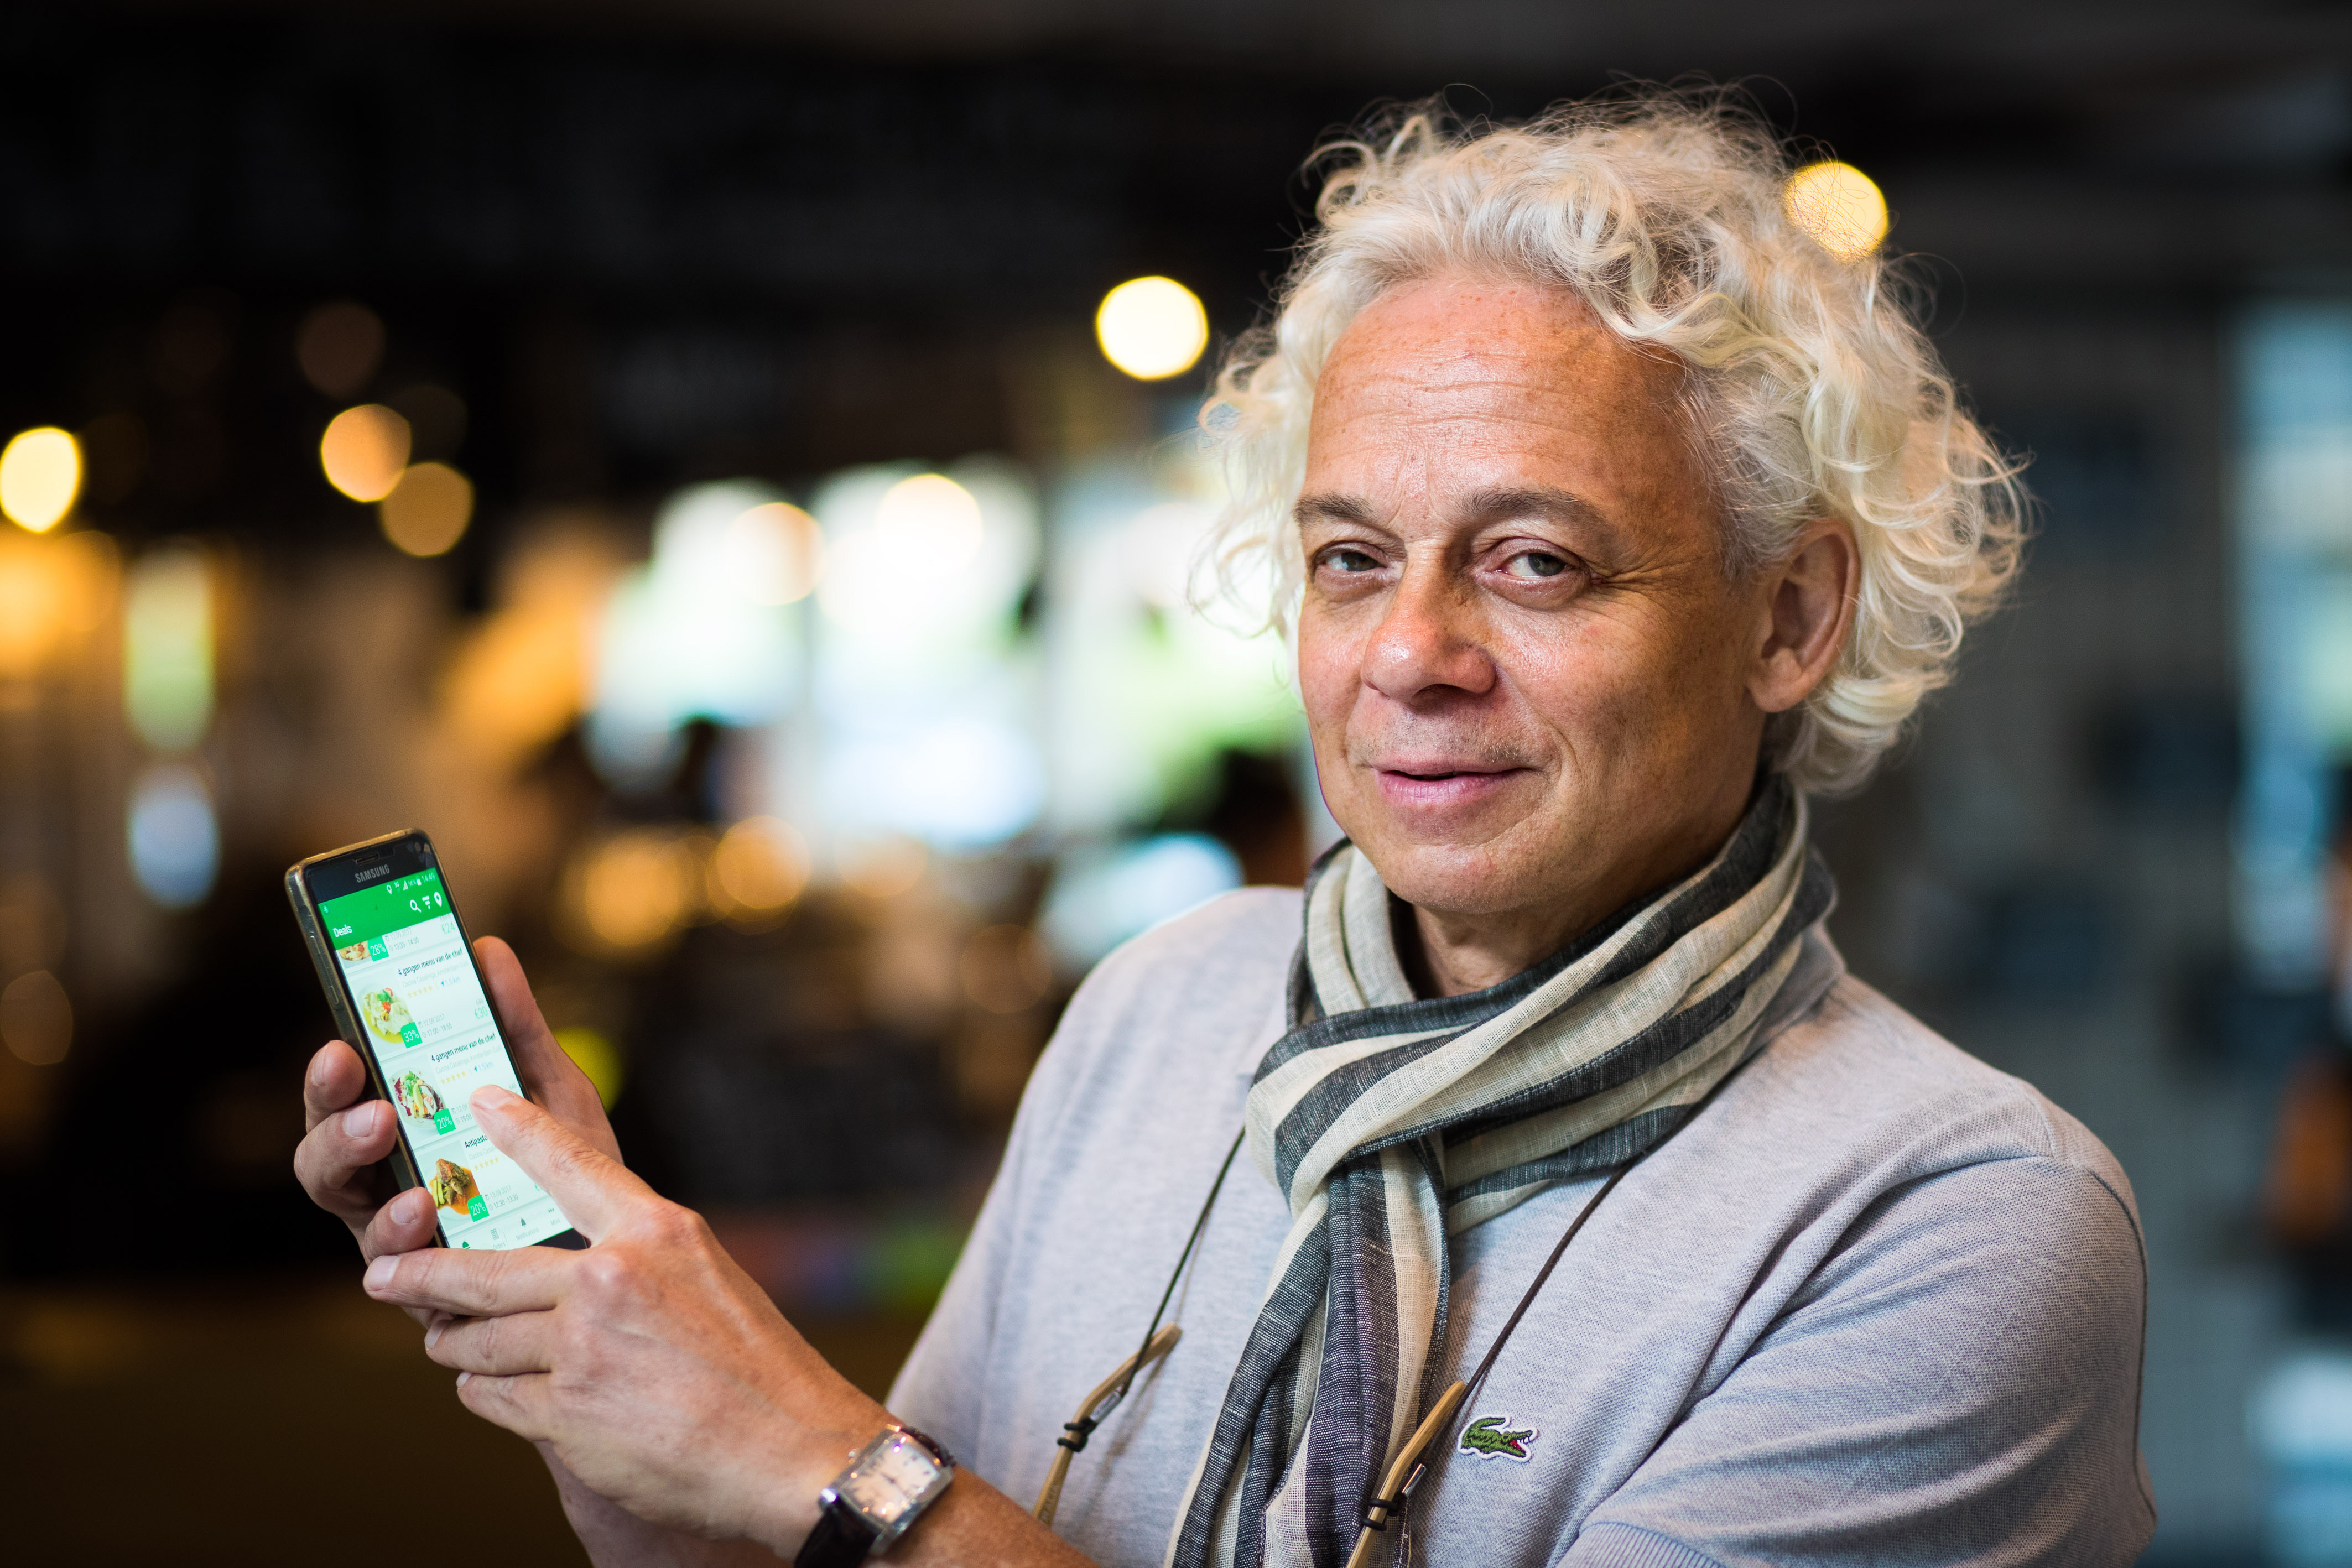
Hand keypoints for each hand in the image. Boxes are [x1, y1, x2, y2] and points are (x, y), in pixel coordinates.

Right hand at [292, 936, 618, 1321]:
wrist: (618, 1252)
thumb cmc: (571, 1163)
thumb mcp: (551, 1089)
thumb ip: (518, 1027)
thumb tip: (488, 949)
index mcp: (404, 1131)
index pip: (346, 1098)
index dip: (332, 1077)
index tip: (343, 1047)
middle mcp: (386, 1184)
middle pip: (327, 1156)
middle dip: (336, 1127)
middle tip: (372, 1107)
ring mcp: (400, 1243)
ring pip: (350, 1213)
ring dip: (366, 1181)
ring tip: (399, 1156)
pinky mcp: (425, 1291)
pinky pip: (395, 1270)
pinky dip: (405, 1241)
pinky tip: (426, 1216)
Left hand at [361, 1084, 886, 1554]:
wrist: (790, 1454)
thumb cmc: (759, 1369)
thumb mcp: (710, 1279)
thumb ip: (641, 1258)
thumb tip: (576, 1260)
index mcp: (655, 1232)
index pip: (570, 1163)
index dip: (517, 1128)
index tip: (478, 1101)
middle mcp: (612, 1279)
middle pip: (484, 1271)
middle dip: (420, 1275)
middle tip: (383, 1275)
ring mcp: (583, 1348)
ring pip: (479, 1340)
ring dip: (454, 1345)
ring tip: (442, 1342)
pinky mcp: (566, 1414)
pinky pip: (494, 1397)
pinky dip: (485, 1393)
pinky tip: (489, 1390)